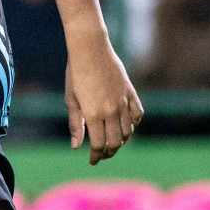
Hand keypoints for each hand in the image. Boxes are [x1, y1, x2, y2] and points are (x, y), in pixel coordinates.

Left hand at [64, 33, 143, 163]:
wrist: (90, 48)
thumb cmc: (76, 73)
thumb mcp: (71, 99)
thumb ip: (75, 124)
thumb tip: (77, 147)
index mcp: (93, 114)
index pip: (99, 145)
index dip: (96, 156)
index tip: (92, 160)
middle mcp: (110, 111)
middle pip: (115, 142)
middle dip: (108, 152)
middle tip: (102, 154)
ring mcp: (123, 102)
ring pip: (128, 131)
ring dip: (121, 141)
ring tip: (112, 143)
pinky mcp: (130, 92)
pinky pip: (138, 115)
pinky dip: (134, 124)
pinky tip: (126, 126)